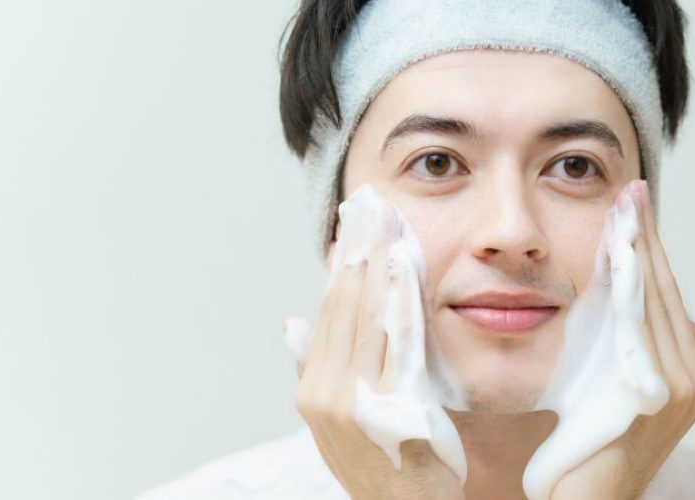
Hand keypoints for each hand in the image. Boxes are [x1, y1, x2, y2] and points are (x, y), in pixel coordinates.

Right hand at [287, 209, 463, 499]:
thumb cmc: (382, 467)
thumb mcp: (335, 422)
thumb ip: (313, 370)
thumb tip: (291, 322)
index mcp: (313, 391)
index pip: (328, 311)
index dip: (342, 263)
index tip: (353, 224)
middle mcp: (328, 392)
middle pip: (345, 305)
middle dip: (359, 249)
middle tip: (370, 203)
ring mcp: (359, 399)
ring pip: (368, 315)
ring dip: (379, 262)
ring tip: (386, 219)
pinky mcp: (395, 405)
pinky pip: (399, 341)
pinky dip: (400, 299)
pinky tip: (404, 265)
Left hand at [550, 180, 694, 498]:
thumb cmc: (585, 452)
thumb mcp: (611, 388)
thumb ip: (639, 352)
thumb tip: (692, 323)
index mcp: (686, 373)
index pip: (665, 298)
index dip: (649, 250)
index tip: (634, 207)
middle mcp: (693, 379)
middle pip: (664, 293)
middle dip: (645, 239)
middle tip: (633, 190)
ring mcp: (681, 389)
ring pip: (654, 302)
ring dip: (638, 250)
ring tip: (626, 207)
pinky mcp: (659, 396)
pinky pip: (640, 327)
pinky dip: (632, 285)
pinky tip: (622, 251)